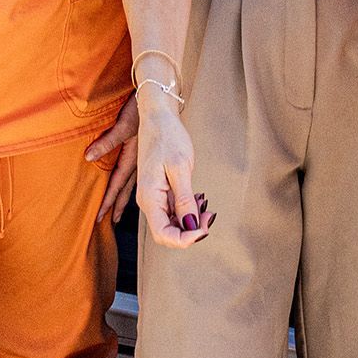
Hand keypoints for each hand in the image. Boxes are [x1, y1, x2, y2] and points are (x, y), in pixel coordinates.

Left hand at [85, 94, 138, 226]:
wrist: (161, 99)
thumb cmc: (141, 109)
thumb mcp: (123, 124)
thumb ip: (107, 141)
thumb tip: (88, 157)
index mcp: (133, 158)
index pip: (117, 185)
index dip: (108, 201)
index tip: (100, 217)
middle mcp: (140, 163)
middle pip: (126, 189)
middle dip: (117, 205)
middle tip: (111, 221)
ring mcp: (146, 159)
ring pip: (134, 183)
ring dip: (125, 197)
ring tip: (120, 209)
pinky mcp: (149, 154)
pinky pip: (140, 174)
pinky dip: (136, 185)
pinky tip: (137, 187)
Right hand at [134, 99, 213, 249]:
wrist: (158, 117)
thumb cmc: (168, 137)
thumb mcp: (180, 168)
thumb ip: (185, 200)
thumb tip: (191, 225)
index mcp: (149, 198)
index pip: (163, 235)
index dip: (185, 240)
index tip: (204, 229)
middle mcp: (148, 201)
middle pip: (167, 232)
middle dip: (190, 230)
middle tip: (210, 214)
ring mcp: (153, 196)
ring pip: (171, 222)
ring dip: (190, 219)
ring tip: (206, 203)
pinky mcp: (159, 191)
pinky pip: (172, 210)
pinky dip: (187, 209)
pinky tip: (198, 198)